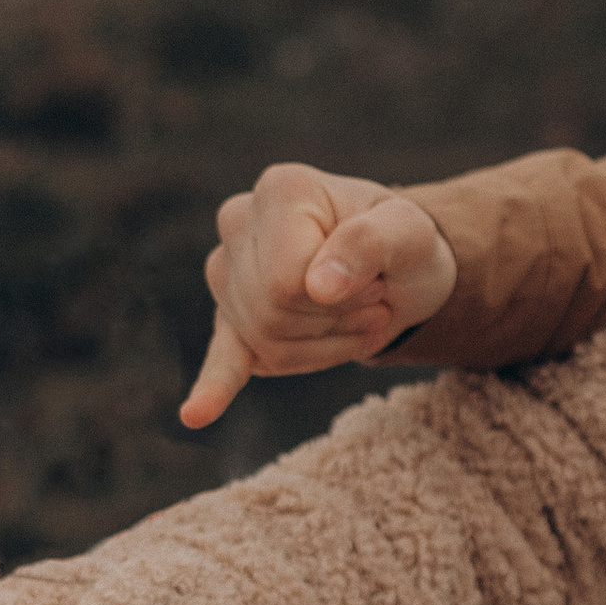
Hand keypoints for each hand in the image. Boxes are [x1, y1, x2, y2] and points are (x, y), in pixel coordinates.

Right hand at [181, 164, 460, 427]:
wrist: (397, 266)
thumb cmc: (401, 243)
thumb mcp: (409, 233)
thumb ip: (369, 245)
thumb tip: (318, 287)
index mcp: (281, 191)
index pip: (286, 282)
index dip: (337, 300)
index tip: (374, 284)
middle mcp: (240, 221)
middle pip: (272, 314)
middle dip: (332, 325)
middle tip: (373, 304)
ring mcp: (227, 270)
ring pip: (264, 343)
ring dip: (323, 349)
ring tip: (356, 321)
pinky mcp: (231, 316)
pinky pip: (222, 357)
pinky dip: (212, 388)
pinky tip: (196, 414)